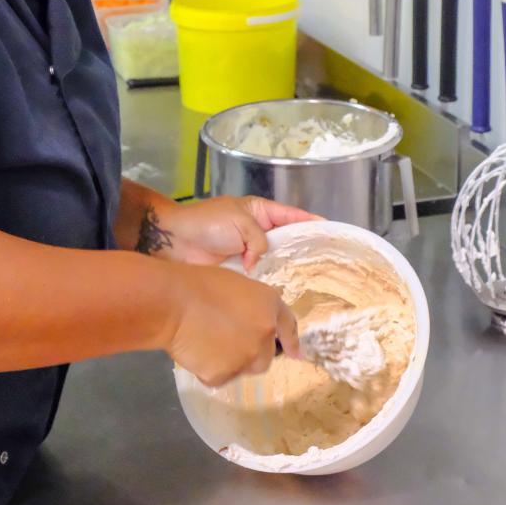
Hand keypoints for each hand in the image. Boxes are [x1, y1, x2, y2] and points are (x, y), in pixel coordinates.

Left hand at [149, 195, 318, 271]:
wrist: (175, 241)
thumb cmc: (207, 223)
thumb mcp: (240, 222)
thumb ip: (260, 240)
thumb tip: (259, 263)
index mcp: (259, 211)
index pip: (291, 215)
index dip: (310, 222)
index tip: (330, 230)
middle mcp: (257, 231)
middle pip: (286, 240)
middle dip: (303, 249)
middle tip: (326, 264)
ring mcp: (248, 252)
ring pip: (274, 260)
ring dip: (287, 269)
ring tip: (311, 281)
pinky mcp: (239, 270)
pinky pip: (260, 275)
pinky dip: (269, 282)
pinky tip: (284, 293)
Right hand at [163, 260, 298, 386]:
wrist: (174, 302)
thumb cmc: (200, 283)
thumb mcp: (236, 285)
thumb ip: (252, 305)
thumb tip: (252, 322)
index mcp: (268, 305)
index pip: (288, 325)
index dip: (291, 340)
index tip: (296, 354)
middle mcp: (264, 334)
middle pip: (266, 355)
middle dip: (252, 350)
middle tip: (227, 339)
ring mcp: (246, 357)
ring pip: (245, 367)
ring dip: (234, 361)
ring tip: (208, 343)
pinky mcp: (224, 375)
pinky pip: (221, 376)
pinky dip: (211, 368)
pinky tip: (196, 351)